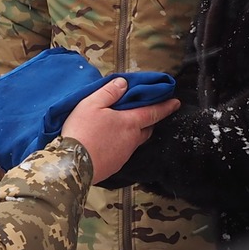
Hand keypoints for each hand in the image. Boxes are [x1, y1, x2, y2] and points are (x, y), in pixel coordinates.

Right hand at [60, 79, 179, 183]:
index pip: (153, 112)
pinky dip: (120, 145)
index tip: (175, 103)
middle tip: (146, 114)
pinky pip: (122, 152)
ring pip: (134, 141)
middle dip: (149, 121)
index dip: (165, 107)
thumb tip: (123, 83)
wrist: (73, 165)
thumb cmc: (82, 132)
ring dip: (133, 133)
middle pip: (146, 129)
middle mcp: (131, 140)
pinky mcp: (115, 166)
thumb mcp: (91, 104)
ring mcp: (124, 155)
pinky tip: (109, 142)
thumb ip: (109, 92)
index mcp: (129, 123)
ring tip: (122, 127)